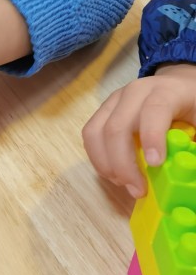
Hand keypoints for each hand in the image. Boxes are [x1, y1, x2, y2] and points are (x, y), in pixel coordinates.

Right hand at [82, 63, 195, 197]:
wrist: (177, 84)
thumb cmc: (192, 106)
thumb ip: (194, 144)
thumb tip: (187, 169)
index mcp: (167, 92)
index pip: (154, 109)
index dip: (152, 136)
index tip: (155, 163)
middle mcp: (136, 92)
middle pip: (117, 126)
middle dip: (123, 163)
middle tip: (137, 190)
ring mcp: (115, 100)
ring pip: (95, 131)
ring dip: (106, 163)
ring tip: (124, 183)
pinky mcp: (104, 110)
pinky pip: (90, 135)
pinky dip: (98, 158)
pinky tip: (115, 173)